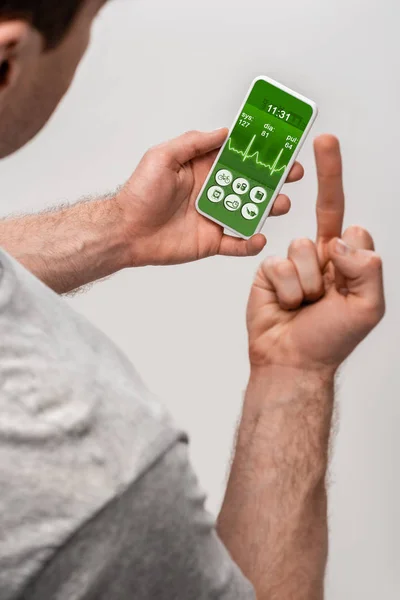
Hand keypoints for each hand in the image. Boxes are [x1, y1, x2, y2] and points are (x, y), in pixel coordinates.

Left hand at [117, 129, 303, 265]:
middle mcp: (214, 191)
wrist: (127, 232)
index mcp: (204, 168)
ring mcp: (215, 217)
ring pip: (250, 211)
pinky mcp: (213, 241)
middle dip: (274, 178)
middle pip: (252, 183)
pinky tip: (258, 237)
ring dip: (269, 207)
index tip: (281, 143)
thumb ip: (193, 143)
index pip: (238, 156)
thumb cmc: (139, 193)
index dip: (260, 150)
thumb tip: (224, 131)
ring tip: (279, 204)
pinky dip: (251, 243)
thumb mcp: (162, 157)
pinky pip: (238, 244)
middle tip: (292, 174)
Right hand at [247, 135, 384, 374]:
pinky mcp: (266, 271)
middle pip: (324, 221)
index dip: (336, 181)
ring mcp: (291, 262)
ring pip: (300, 248)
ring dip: (306, 284)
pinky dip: (287, 290)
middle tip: (326, 174)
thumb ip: (366, 269)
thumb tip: (343, 239)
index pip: (347, 218)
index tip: (324, 141)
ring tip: (304, 305)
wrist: (291, 361)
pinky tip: (286, 305)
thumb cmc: (330, 339)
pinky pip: (278, 265)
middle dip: (328, 202)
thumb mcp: (367, 307)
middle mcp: (318, 256)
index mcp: (344, 261)